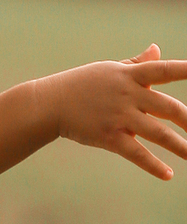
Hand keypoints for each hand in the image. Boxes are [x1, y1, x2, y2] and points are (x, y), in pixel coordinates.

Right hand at [42, 44, 186, 177]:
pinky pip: (136, 153)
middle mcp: (128, 95)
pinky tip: (168, 174)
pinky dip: (153, 165)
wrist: (50, 103)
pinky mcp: (109, 137)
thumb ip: (138, 63)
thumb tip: (157, 49)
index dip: (186, 70)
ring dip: (180, 146)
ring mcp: (119, 117)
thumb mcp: (109, 70)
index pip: (164, 70)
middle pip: (169, 108)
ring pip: (157, 133)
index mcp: (130, 75)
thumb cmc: (82, 84)